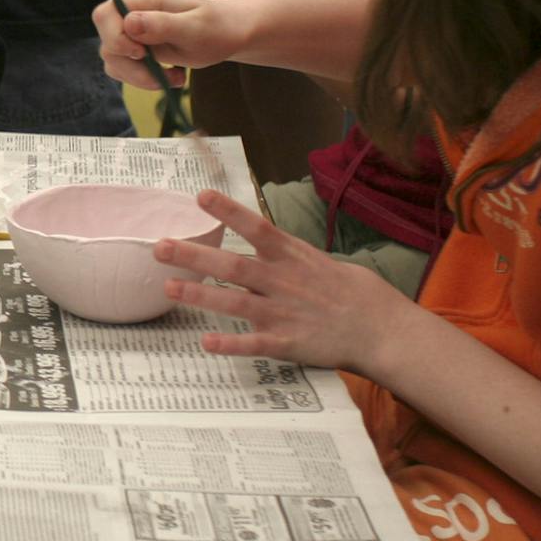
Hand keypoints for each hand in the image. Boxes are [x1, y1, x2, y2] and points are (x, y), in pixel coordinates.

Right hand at [92, 0, 248, 88]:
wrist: (227, 34)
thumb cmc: (217, 27)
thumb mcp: (195, 27)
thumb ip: (162, 24)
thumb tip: (129, 24)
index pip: (106, 14)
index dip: (115, 38)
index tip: (141, 53)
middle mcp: (131, 10)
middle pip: (106, 41)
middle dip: (131, 65)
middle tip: (161, 72)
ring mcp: (130, 29)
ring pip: (112, 59)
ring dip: (140, 76)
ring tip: (173, 76)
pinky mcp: (132, 47)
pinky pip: (122, 67)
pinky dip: (142, 78)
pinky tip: (168, 76)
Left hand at [155, 190, 412, 368]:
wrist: (381, 328)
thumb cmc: (349, 292)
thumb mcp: (317, 260)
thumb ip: (283, 253)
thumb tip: (258, 239)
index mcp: (292, 256)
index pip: (257, 227)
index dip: (228, 211)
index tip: (200, 196)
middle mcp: (283, 281)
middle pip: (233, 265)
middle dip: (195, 256)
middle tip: (159, 247)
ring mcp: (284, 313)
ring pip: (236, 302)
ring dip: (201, 296)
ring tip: (168, 289)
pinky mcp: (289, 343)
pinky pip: (255, 344)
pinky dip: (231, 344)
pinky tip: (206, 343)